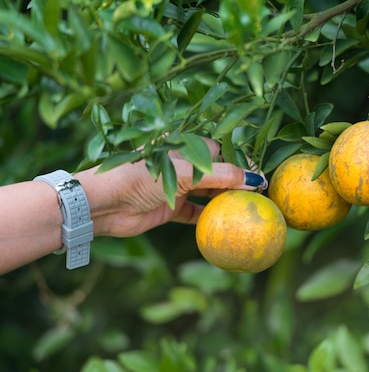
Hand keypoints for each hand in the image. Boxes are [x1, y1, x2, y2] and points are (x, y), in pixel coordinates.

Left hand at [76, 138, 266, 237]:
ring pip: (209, 193)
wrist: (105, 203)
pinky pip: (196, 213)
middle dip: (237, 184)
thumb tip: (255, 180)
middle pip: (218, 173)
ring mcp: (177, 187)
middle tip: (260, 198)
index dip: (241, 164)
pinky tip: (225, 225)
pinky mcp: (170, 208)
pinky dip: (209, 218)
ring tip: (248, 211)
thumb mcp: (186, 172)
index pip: (222, 152)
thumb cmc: (143, 177)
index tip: (260, 179)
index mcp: (185, 147)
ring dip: (225, 202)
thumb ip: (222, 176)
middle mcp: (183, 165)